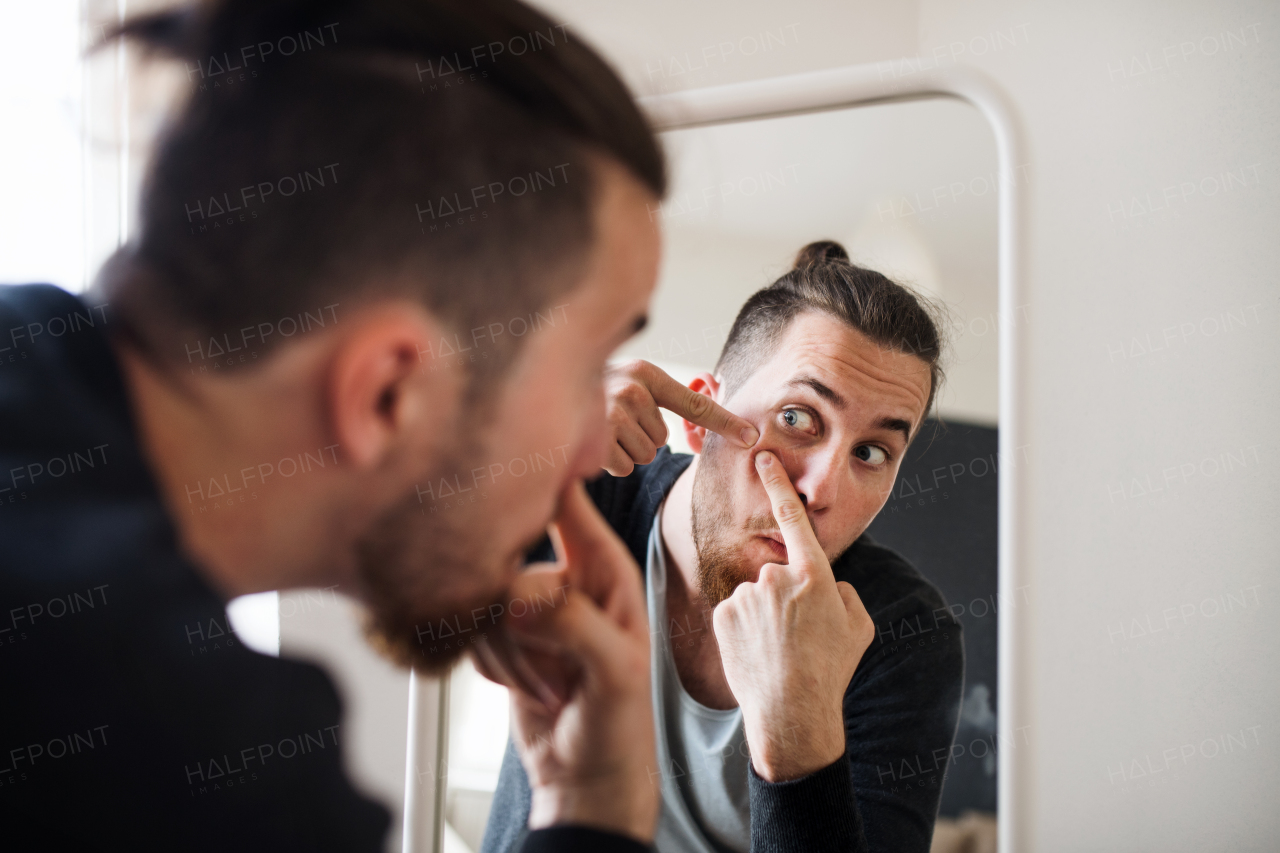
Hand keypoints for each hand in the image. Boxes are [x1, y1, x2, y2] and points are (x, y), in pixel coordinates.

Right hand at [473, 481, 657, 841]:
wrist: (587, 780)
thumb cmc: (619, 728)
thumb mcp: (616, 673)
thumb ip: (572, 624)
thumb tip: (517, 595)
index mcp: (605, 570)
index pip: (571, 506)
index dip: (540, 479)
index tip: (506, 466)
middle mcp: (565, 579)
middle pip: (509, 556)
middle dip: (516, 616)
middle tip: (546, 663)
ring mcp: (530, 608)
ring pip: (483, 600)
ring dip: (507, 654)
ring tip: (549, 689)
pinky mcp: (501, 635)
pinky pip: (471, 629)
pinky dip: (489, 665)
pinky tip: (525, 689)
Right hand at [602, 359, 758, 475]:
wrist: (545, 390)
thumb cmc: (598, 393)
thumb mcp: (634, 384)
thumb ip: (668, 398)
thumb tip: (717, 408)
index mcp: (647, 374)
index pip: (696, 404)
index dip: (727, 422)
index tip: (752, 437)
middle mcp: (633, 389)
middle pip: (663, 440)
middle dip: (642, 438)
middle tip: (616, 421)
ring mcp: (613, 413)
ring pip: (645, 456)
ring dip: (627, 451)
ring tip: (605, 429)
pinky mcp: (598, 438)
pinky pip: (625, 467)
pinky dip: (612, 462)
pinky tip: (595, 442)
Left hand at [712, 451, 875, 781]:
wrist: (792, 712)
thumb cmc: (830, 670)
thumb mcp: (858, 625)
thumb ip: (843, 591)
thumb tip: (826, 582)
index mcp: (813, 575)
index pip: (792, 517)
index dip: (778, 483)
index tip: (764, 457)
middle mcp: (775, 577)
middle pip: (777, 574)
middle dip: (784, 597)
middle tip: (798, 635)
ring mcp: (746, 596)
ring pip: (755, 595)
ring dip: (764, 615)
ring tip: (778, 649)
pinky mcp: (723, 615)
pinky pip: (736, 612)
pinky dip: (744, 629)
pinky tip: (758, 653)